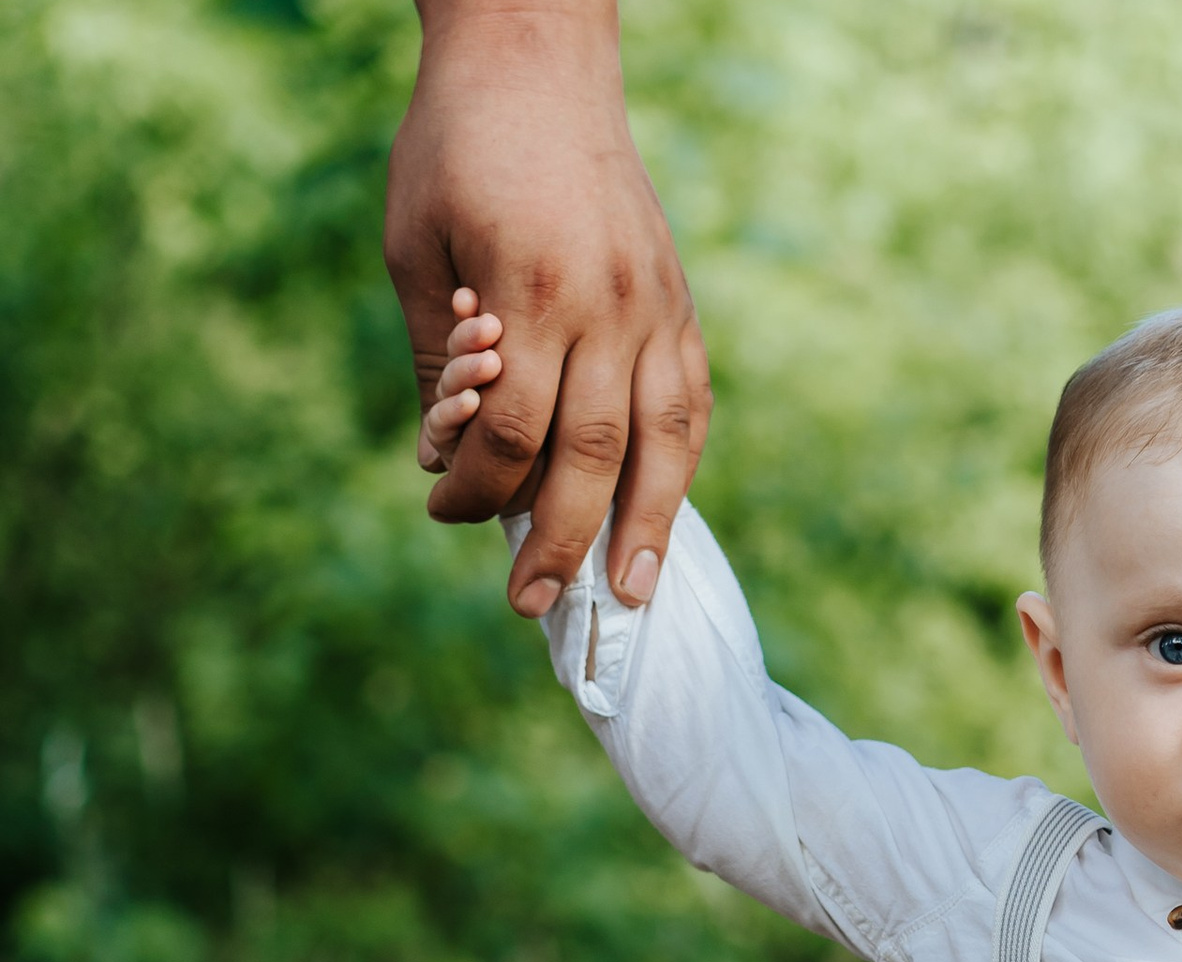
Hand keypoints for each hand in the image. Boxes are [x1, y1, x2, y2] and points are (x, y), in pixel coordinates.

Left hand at [385, 0, 710, 615]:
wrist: (538, 61)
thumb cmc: (456, 151)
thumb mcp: (416, 246)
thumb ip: (443, 359)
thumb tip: (452, 464)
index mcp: (531, 287)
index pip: (514, 428)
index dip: (478, 489)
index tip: (444, 514)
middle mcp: (609, 305)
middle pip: (595, 455)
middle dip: (562, 540)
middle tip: (531, 605)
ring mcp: (657, 307)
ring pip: (664, 444)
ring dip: (647, 529)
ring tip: (628, 595)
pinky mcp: (680, 307)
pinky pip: (690, 409)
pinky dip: (675, 472)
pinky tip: (659, 521)